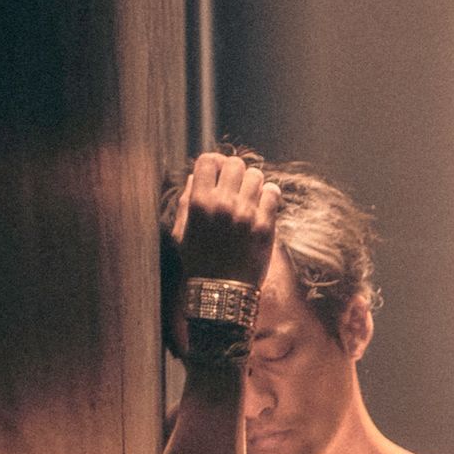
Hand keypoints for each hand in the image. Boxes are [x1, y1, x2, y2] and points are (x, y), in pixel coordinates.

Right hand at [173, 150, 279, 292]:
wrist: (223, 293)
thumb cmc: (199, 263)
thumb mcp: (181, 232)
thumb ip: (185, 201)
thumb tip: (194, 177)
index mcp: (199, 202)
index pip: (208, 160)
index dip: (214, 162)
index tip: (219, 172)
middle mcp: (222, 203)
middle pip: (235, 163)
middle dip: (235, 172)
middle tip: (236, 186)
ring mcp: (245, 214)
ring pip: (256, 175)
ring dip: (253, 183)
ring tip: (250, 196)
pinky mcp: (265, 226)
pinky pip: (272, 193)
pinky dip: (269, 194)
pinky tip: (264, 204)